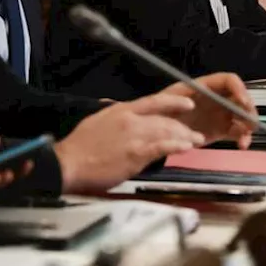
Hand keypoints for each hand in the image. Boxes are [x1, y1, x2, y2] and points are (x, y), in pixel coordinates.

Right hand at [56, 93, 204, 191]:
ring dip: (184, 137)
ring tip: (196, 142)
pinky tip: (185, 148)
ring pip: (166, 132)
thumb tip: (120, 116)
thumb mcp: (96, 122)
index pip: (154, 102)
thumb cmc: (79, 147)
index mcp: (120, 111)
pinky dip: (176, 146)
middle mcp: (129, 120)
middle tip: (194, 134)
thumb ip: (113, 118)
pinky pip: (161, 148)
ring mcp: (133, 137)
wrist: (69, 164)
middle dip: (182, 127)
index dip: (174, 102)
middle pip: (164, 120)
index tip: (189, 104)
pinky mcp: (135, 154)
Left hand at [159, 72, 255, 148]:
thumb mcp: (164, 102)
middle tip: (250, 122)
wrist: (159, 131)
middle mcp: (217, 98)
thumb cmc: (161, 112)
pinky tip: (242, 145)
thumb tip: (191, 104)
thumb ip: (175, 100)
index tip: (243, 102)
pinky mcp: (222, 130)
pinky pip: (238, 132)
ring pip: (243, 116)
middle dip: (249, 109)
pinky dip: (243, 138)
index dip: (239, 88)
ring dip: (249, 126)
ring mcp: (221, 114)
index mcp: (206, 87)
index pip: (228, 81)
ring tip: (244, 139)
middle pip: (241, 98)